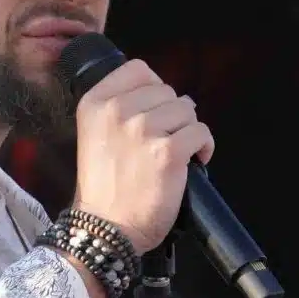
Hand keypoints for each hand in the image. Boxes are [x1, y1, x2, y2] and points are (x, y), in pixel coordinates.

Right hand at [70, 58, 214, 253]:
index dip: (153, 89)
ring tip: (176, 153)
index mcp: (95, 103)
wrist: (107, 228)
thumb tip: (165, 95)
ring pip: (187, 109)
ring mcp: (143, 129)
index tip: (154, 112)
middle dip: (171, 114)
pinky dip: (203, 147)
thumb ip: (120, 107)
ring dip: (187, 131)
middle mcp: (116, 111)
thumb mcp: (95, 135)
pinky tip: (192, 161)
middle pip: (166, 90)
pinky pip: (201, 132)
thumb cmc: (104, 187)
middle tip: (163, 141)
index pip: (138, 69)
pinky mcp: (168, 151)